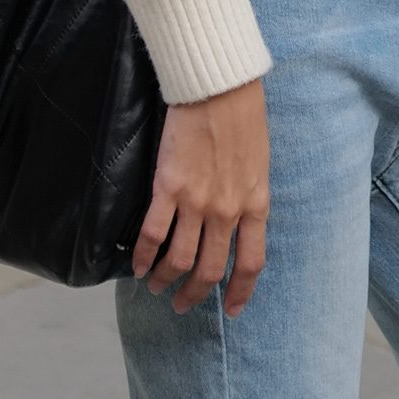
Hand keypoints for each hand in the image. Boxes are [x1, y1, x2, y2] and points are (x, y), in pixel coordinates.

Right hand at [132, 78, 269, 317]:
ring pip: (179, 258)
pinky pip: (153, 233)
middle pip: (210, 269)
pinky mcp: (168, 187)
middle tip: (182, 304)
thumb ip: (248, 195)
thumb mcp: (259, 163)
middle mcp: (227, 210)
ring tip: (156, 287)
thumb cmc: (243, 117)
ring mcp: (197, 201)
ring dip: (166, 279)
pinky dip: (144, 256)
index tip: (230, 308)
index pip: (251, 262)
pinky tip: (138, 266)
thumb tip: (236, 218)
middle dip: (195, 294)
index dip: (240, 291)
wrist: (220, 89)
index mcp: (255, 204)